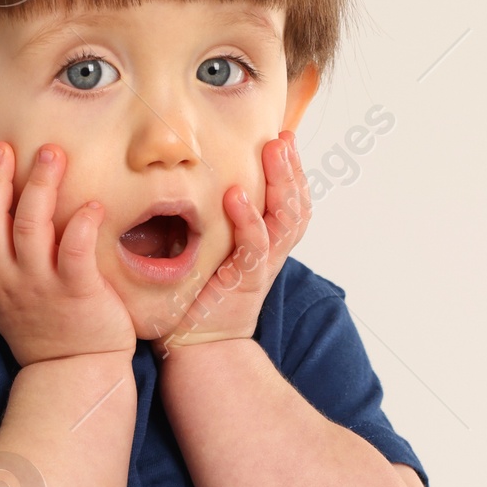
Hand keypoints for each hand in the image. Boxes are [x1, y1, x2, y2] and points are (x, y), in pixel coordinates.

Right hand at [0, 141, 135, 365]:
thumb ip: (1, 267)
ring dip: (39, 186)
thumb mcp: (10, 302)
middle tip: (5, 146)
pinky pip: (75, 251)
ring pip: (29, 227)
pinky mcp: (77, 292)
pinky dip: (82, 223)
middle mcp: (10, 282)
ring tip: (52, 154)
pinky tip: (93, 204)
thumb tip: (1, 224)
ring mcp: (41, 287)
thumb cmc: (49, 333)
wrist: (78, 375)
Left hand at [154, 133, 310, 357]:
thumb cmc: (197, 298)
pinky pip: (254, 248)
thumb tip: (190, 180)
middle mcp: (270, 254)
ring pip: (285, 221)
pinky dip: (249, 220)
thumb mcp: (207, 250)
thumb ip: (209, 220)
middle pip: (296, 206)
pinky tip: (237, 196)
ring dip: (281, 183)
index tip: (284, 138)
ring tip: (274, 152)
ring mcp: (261, 268)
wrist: (197, 349)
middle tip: (283, 138)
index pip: (291, 202)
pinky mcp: (245, 283)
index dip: (292, 171)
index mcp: (265, 244)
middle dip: (292, 169)